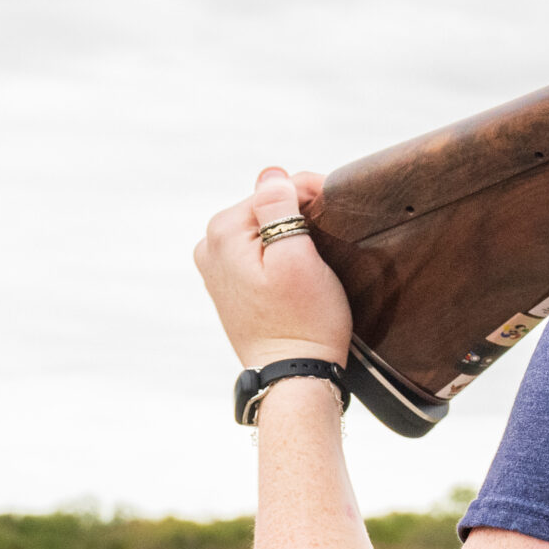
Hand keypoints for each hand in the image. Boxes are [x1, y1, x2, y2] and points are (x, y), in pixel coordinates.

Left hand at [195, 167, 352, 370]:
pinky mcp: (228, 285)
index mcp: (223, 232)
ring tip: (317, 257)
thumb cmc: (304, 319)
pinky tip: (298, 273)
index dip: (313, 197)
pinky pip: (257, 252)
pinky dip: (279, 253)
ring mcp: (215, 268)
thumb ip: (279, 208)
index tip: (339, 219)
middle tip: (332, 239)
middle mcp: (209, 246)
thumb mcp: (297, 258)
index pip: (275, 190)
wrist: (294, 373)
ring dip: (291, 234)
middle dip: (300, 216)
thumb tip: (271, 175)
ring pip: (263, 229)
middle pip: (266, 208)